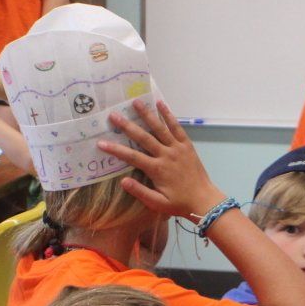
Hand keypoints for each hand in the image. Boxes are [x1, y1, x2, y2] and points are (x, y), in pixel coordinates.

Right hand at [97, 101, 223, 219]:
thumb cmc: (179, 204)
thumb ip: (140, 192)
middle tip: (113, 115)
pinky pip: (177, 127)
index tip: (101, 142)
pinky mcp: (187, 145)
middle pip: (144, 137)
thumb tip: (122, 181)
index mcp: (157, 169)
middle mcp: (166, 155)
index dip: (116, 149)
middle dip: (127, 126)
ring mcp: (177, 148)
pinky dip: (168, 115)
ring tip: (135, 102)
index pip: (132, 157)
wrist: (204, 200)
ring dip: (147, 114)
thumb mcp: (158, 203)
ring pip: (160, 128)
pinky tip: (160, 103)